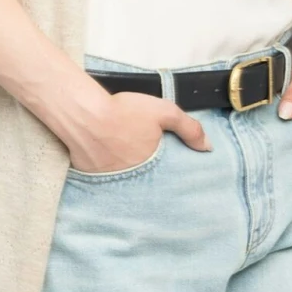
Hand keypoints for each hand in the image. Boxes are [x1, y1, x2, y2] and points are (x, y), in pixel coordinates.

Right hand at [64, 89, 212, 173]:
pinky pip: (102, 176)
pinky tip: (103, 154)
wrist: (84, 114)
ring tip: (123, 154)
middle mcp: (132, 179)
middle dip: (146, 172)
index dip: (167, 171)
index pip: (166, 177)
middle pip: (144, 179)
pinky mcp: (89, 176)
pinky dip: (104, 167)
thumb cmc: (124, 111)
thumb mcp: (164, 112)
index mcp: (152, 166)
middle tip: (140, 155)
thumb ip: (189, 129)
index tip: (165, 164)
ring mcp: (109, 180)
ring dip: (125, 170)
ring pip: (123, 177)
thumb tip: (208, 147)